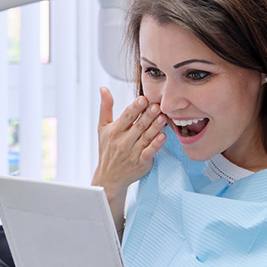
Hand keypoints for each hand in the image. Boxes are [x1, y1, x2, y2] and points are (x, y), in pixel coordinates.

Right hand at [91, 87, 166, 219]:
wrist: (109, 178)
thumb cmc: (107, 149)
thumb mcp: (103, 128)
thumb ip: (105, 107)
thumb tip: (104, 88)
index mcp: (114, 131)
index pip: (126, 117)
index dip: (135, 107)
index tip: (143, 98)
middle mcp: (123, 142)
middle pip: (138, 126)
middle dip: (148, 115)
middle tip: (157, 105)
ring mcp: (133, 153)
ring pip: (146, 137)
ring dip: (155, 127)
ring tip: (163, 117)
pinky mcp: (141, 163)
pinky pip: (149, 152)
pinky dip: (156, 144)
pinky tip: (163, 136)